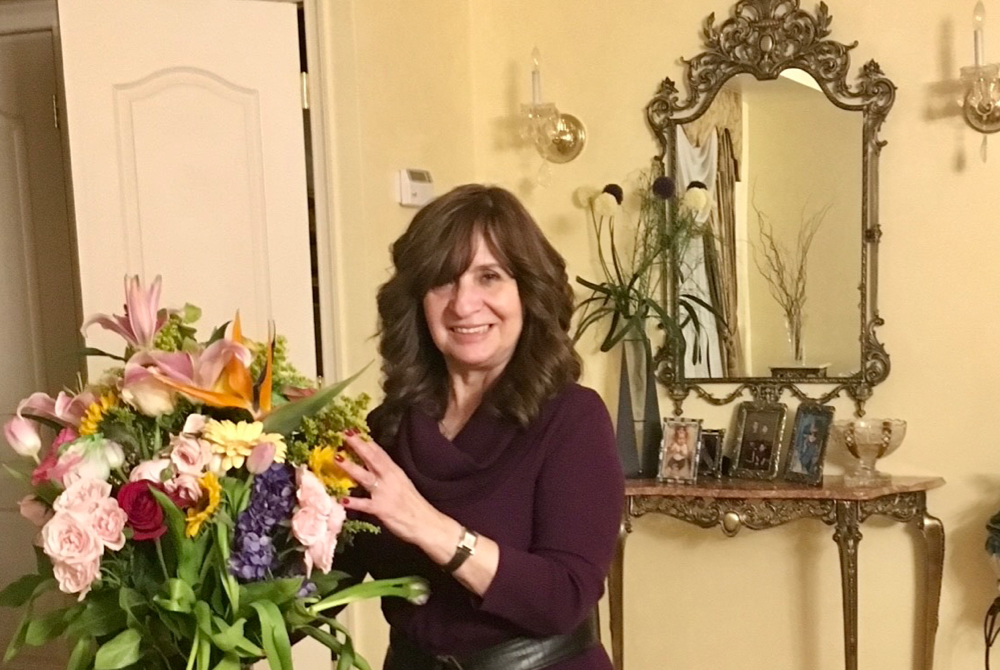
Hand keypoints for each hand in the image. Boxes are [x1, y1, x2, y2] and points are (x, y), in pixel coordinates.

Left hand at [337, 432, 455, 551]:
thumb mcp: (401, 482)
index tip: (353, 429)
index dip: (365, 440)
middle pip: (371, 458)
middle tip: (343, 433)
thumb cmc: (413, 504)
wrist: (425, 522)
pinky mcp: (381, 509)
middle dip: (357, 445)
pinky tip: (342, 499)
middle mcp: (389, 478)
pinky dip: (354, 501)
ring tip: (337, 458)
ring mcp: (384, 493)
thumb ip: (387, 474)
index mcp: (394, 471)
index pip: (379, 452)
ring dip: (351, 467)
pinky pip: (365, 504)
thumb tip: (371, 465)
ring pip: (365, 477)